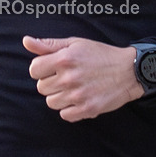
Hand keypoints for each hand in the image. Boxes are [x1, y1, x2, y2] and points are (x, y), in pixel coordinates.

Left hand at [23, 35, 142, 122]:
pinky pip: (64, 115)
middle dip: (51, 82)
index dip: (42, 69)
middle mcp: (69, 77)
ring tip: (74, 88)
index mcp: (64, 59)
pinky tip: (80, 99)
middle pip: (41, 87)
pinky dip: (70, 109)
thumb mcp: (75, 44)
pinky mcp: (87, 109)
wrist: (129, 71)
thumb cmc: (101, 55)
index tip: (53, 68)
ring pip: (51, 102)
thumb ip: (48, 45)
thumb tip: (26, 41)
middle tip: (68, 77)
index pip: (34, 70)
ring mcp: (78, 95)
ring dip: (60, 97)